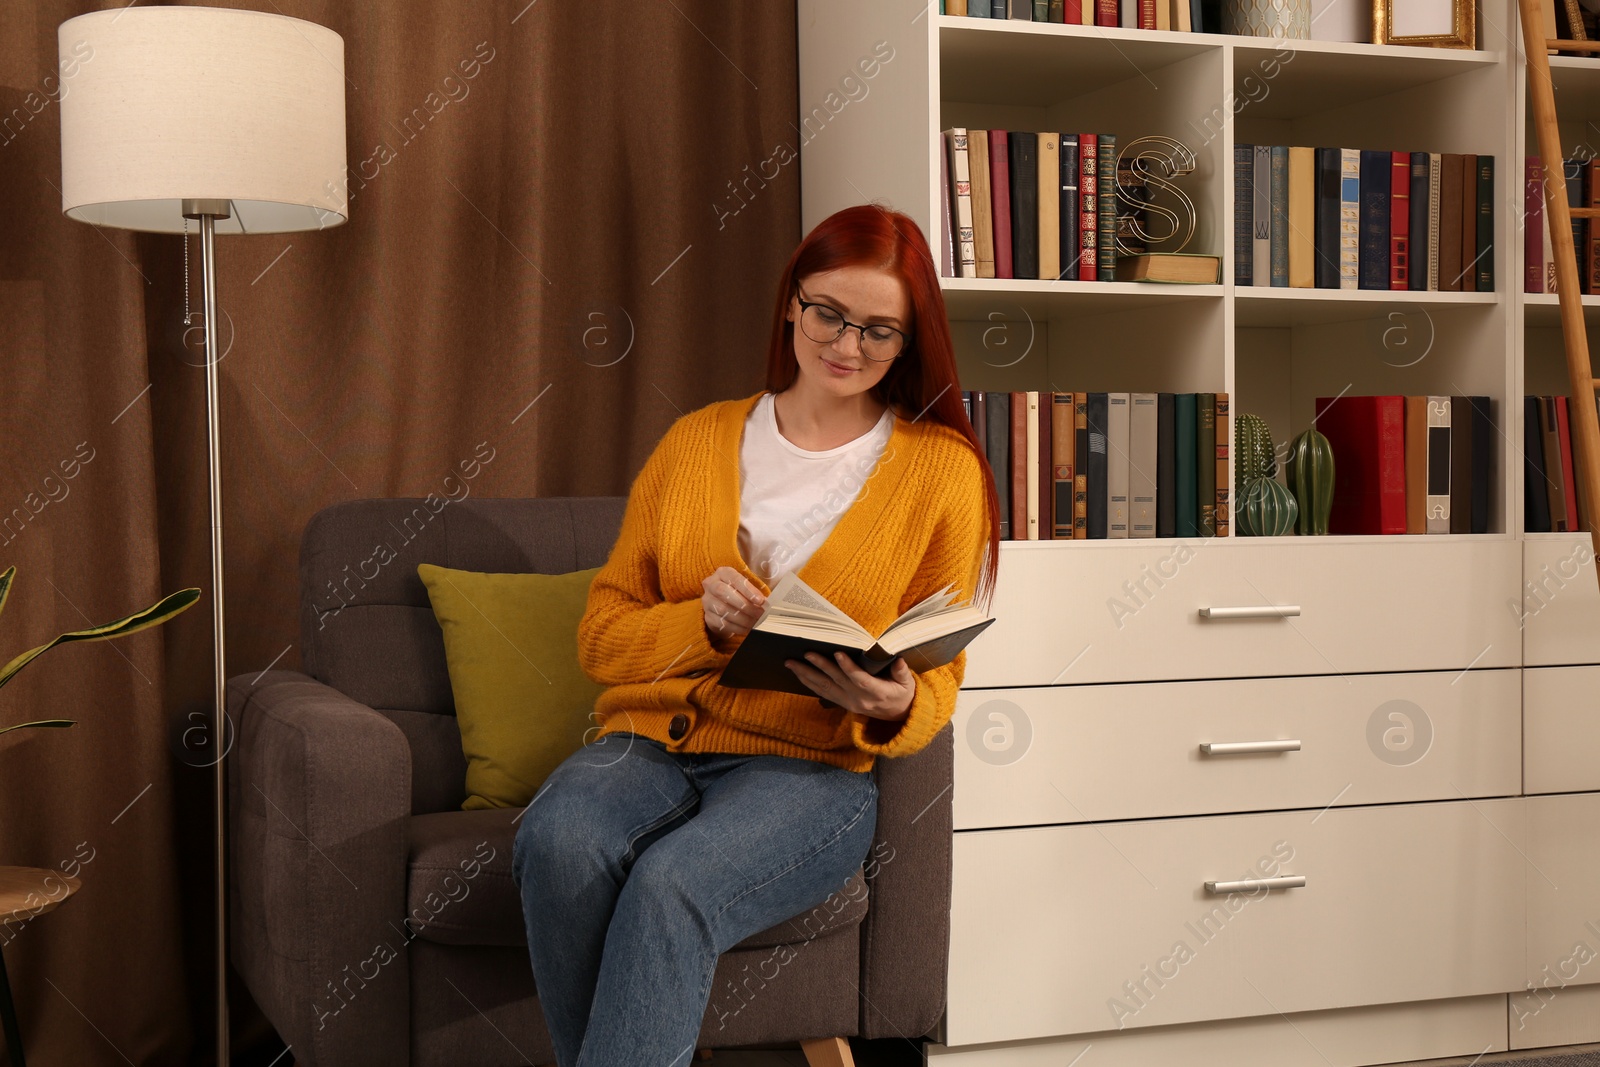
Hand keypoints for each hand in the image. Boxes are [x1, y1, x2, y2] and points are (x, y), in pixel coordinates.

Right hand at [702, 566, 765, 640]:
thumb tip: (766, 602)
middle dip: (744, 605)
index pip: (734, 578)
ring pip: (723, 610)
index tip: (761, 600)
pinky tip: (747, 629)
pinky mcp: (708, 616)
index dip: (748, 590)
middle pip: (723, 592)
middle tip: (760, 613)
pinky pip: (722, 623)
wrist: (724, 605)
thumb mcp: (746, 587)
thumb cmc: (739, 593)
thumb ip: (755, 592)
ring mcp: (707, 601)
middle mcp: (711, 584)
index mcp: (723, 573)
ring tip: (756, 622)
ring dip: (742, 618)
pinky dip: (737, 627)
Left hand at [785, 651, 915, 721]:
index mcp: (877, 692)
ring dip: (806, 675)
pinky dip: (809, 683)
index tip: (838, 653)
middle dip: (820, 666)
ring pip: (824, 688)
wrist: (898, 715)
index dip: (848, 667)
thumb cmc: (902, 693)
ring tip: (791, 663)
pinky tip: (798, 673)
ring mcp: (848, 702)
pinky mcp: (842, 703)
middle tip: (806, 653)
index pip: (860, 679)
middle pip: (836, 681)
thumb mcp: (907, 683)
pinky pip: (822, 693)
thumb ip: (902, 672)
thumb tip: (898, 660)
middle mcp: (859, 699)